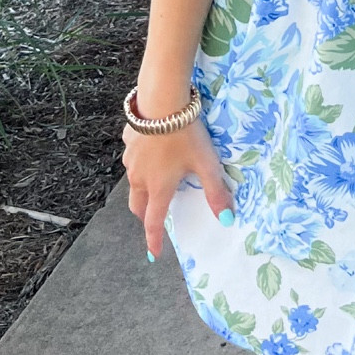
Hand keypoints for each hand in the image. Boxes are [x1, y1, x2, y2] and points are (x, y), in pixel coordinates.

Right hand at [123, 108, 235, 261]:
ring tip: (155, 183)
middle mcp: (139, 177)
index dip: (153, 239)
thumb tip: (227, 220)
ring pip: (133, 181)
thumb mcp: (206, 163)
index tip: (154, 254)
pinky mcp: (128, 139)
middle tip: (153, 218)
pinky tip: (151, 151)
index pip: (153, 221)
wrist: (161, 100)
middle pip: (137, 205)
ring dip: (142, 188)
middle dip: (145, 215)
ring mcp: (130, 158)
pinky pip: (132, 157)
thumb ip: (216, 191)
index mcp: (158, 187)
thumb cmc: (186, 135)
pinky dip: (140, 162)